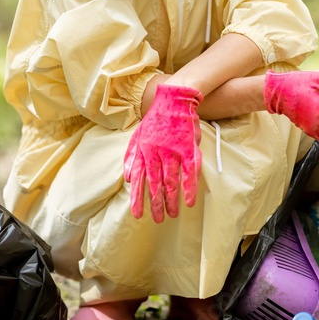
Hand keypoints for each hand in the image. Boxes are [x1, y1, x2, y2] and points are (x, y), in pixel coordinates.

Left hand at [124, 83, 202, 221]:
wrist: (174, 99)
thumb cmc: (156, 118)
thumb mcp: (137, 135)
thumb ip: (132, 156)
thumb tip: (129, 178)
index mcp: (143, 152)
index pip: (139, 180)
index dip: (138, 198)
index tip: (138, 214)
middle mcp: (156, 153)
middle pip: (155, 184)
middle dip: (156, 204)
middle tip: (158, 220)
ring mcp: (172, 151)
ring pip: (171, 181)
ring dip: (172, 200)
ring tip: (173, 215)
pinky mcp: (188, 148)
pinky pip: (189, 172)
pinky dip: (189, 187)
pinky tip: (189, 201)